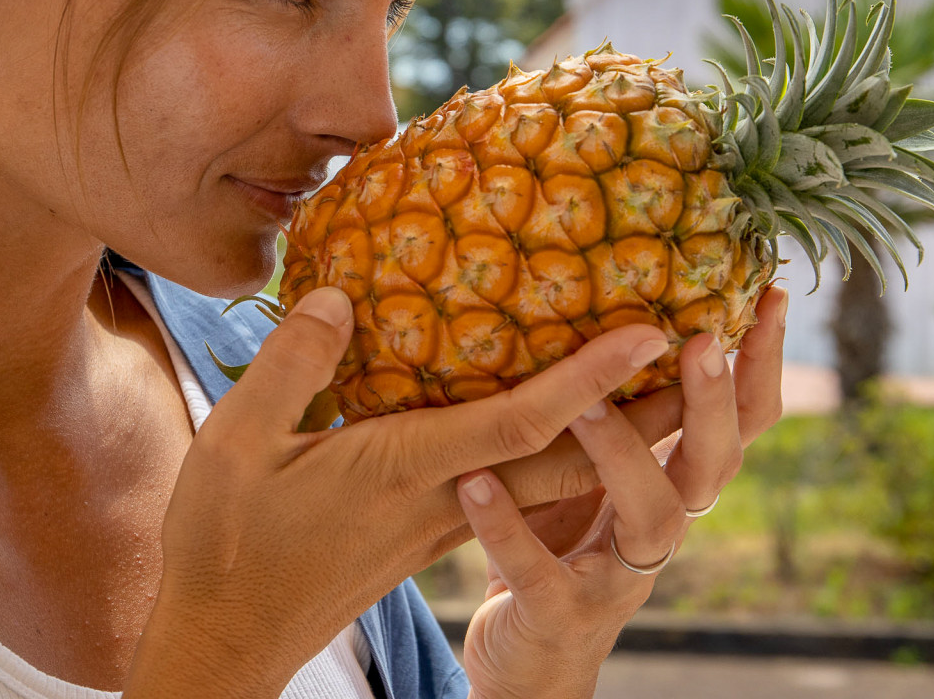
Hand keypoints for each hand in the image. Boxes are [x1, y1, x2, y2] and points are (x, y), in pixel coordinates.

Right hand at [123, 287, 676, 697]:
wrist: (225, 638)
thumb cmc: (224, 545)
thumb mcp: (235, 444)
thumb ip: (291, 365)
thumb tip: (338, 295)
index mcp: (406, 473)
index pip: (522, 424)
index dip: (591, 379)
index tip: (652, 331)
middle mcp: (443, 500)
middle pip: (570, 460)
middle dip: (645, 412)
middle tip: (708, 352)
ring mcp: (441, 521)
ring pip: (553, 477)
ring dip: (616, 432)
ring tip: (667, 374)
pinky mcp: (428, 529)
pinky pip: (517, 484)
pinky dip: (562, 447)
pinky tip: (567, 415)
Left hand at [451, 286, 788, 698]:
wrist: (525, 665)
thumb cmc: (553, 548)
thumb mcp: (579, 476)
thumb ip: (597, 410)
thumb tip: (588, 301)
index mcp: (672, 488)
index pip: (740, 423)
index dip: (762, 364)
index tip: (772, 292)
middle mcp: (660, 532)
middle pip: (715, 466)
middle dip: (714, 403)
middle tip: (702, 340)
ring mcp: (617, 579)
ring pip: (652, 520)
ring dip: (623, 456)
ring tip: (584, 404)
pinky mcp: (560, 616)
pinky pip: (538, 573)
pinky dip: (505, 528)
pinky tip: (473, 485)